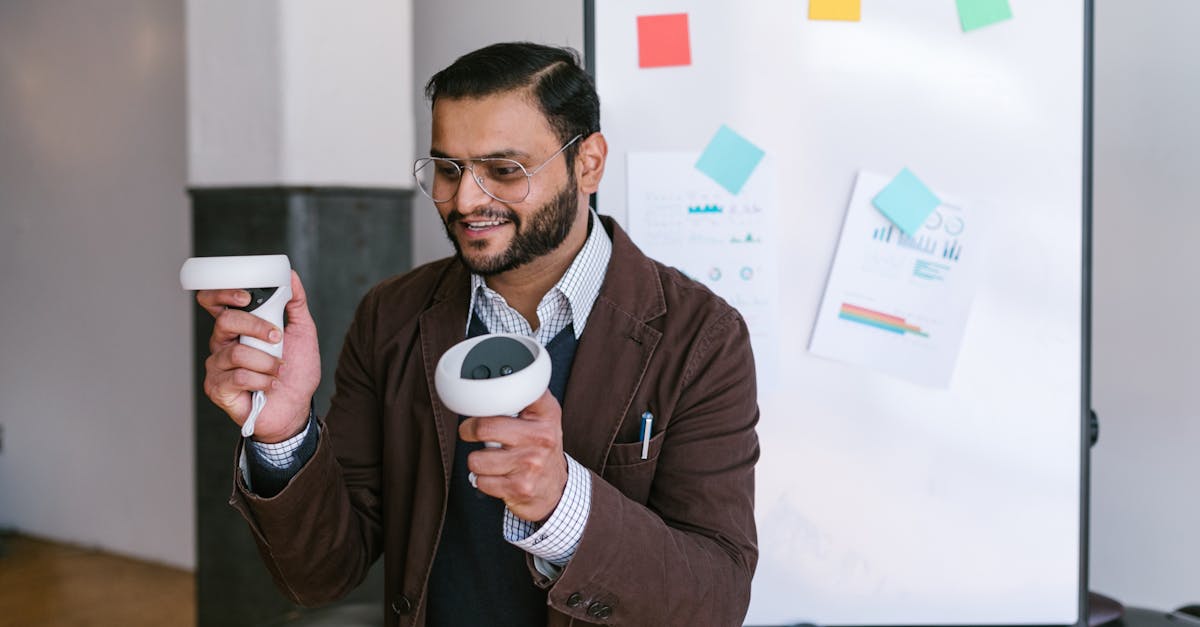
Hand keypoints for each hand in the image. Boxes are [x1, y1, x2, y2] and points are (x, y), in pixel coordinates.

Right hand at [196, 271, 320, 442]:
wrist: (297, 408)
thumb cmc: (296, 371)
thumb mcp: (303, 333)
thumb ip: (296, 304)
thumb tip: (290, 276)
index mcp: (238, 327)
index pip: (214, 301)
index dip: (222, 294)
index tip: (246, 296)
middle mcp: (223, 343)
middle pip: (224, 322)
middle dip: (255, 326)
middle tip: (276, 338)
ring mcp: (217, 366)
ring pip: (236, 352)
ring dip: (267, 362)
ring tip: (278, 370)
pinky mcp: (217, 388)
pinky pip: (238, 376)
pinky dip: (262, 380)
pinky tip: (269, 385)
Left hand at [459, 390, 568, 521]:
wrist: (557, 488)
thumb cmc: (541, 449)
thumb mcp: (541, 417)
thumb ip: (522, 398)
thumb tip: (487, 385)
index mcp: (546, 413)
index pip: (516, 392)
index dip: (490, 396)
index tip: (483, 400)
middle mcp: (541, 437)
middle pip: (484, 427)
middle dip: (469, 430)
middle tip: (471, 432)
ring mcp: (530, 464)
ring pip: (476, 459)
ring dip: (478, 461)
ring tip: (492, 458)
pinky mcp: (519, 488)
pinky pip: (481, 481)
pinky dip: (484, 480)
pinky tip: (497, 476)